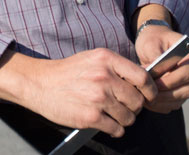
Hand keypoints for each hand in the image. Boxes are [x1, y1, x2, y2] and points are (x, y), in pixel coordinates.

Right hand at [0, 48, 157, 137]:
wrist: (39, 83)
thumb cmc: (66, 72)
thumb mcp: (92, 59)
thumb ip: (115, 67)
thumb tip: (141, 82)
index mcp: (106, 59)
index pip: (142, 77)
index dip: (149, 90)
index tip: (148, 96)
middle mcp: (104, 77)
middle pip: (137, 100)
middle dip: (134, 108)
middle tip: (124, 107)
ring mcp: (98, 97)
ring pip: (129, 117)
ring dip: (124, 120)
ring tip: (112, 115)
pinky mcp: (90, 116)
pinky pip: (116, 129)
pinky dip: (114, 129)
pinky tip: (105, 123)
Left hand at [134, 25, 188, 112]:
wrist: (154, 43)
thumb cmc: (153, 40)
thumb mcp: (150, 44)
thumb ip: (154, 58)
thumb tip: (154, 73)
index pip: (187, 71)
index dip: (170, 80)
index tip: (152, 82)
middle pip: (187, 88)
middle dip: (165, 93)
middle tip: (146, 94)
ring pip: (182, 97)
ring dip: (163, 101)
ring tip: (145, 99)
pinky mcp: (186, 89)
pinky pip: (177, 102)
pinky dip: (163, 104)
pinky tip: (149, 101)